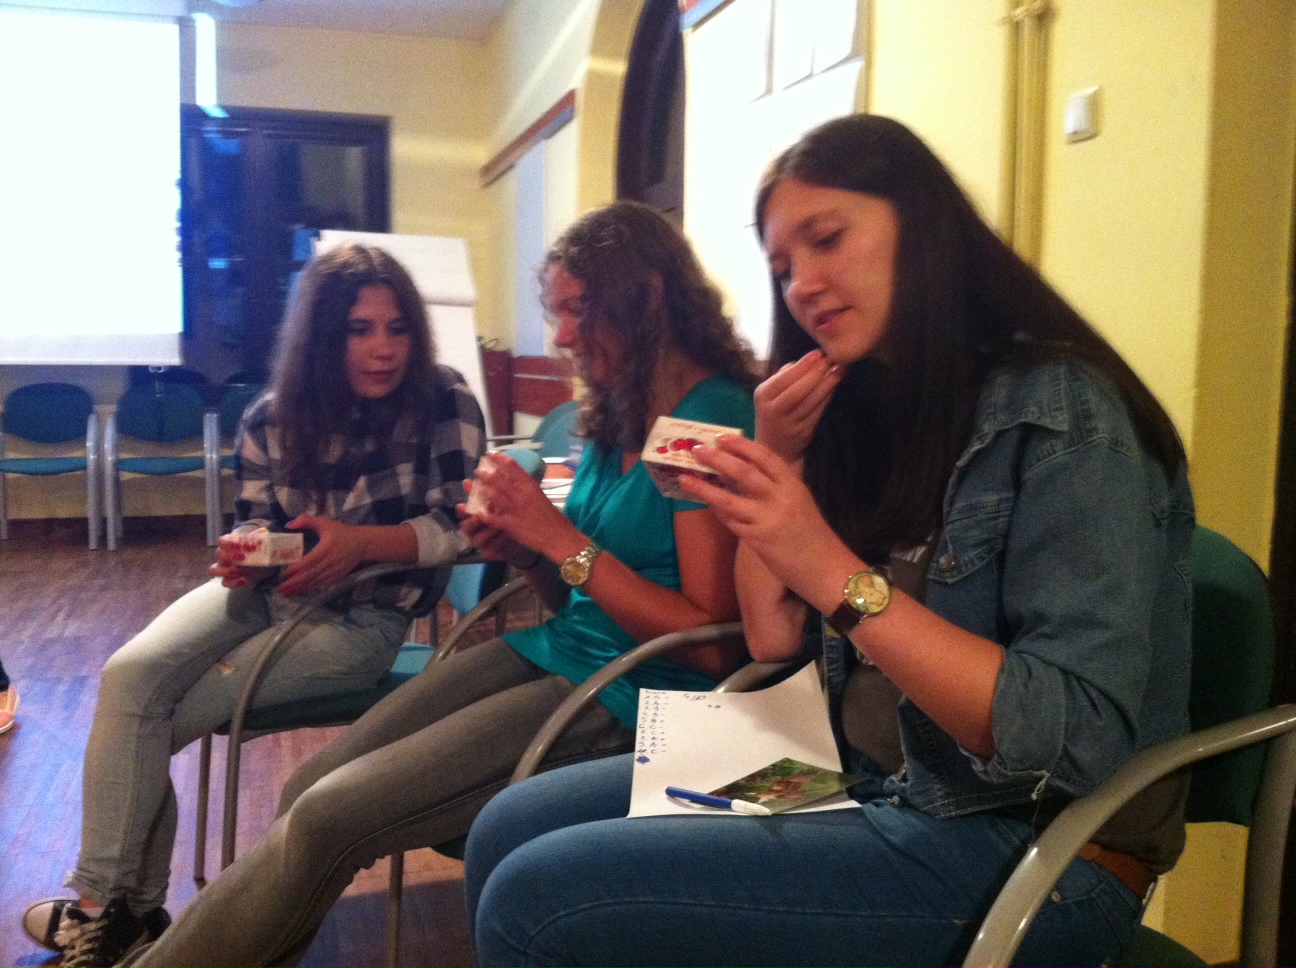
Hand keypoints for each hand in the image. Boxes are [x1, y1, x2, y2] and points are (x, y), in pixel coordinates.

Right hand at [210, 533, 274, 588]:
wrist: (260, 563)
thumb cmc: (255, 549)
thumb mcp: (259, 542)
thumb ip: (260, 536)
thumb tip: (263, 532)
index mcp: (230, 544)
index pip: (222, 541)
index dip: (228, 543)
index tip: (239, 545)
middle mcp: (224, 555)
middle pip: (218, 554)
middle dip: (229, 556)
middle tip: (243, 557)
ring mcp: (224, 568)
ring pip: (213, 570)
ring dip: (225, 571)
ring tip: (239, 571)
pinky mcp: (229, 579)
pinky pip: (224, 583)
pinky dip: (233, 583)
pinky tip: (244, 580)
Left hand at [275, 515, 364, 596]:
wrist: (362, 544)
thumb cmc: (342, 532)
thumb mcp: (325, 522)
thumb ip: (306, 520)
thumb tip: (288, 525)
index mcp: (324, 550)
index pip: (307, 563)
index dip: (295, 570)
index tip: (283, 574)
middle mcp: (328, 563)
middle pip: (308, 576)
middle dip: (293, 584)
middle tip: (279, 589)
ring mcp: (333, 572)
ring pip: (313, 583)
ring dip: (299, 589)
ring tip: (286, 593)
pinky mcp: (336, 577)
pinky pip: (321, 585)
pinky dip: (309, 589)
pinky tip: (300, 592)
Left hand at [463, 452, 578, 559]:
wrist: (558, 536)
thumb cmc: (553, 517)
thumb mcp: (541, 496)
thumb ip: (528, 488)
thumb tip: (519, 481)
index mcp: (530, 485)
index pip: (512, 466)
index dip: (500, 458)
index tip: (492, 454)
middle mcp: (520, 494)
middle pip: (498, 478)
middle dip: (485, 473)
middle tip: (478, 470)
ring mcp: (514, 509)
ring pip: (493, 495)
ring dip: (482, 489)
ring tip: (474, 486)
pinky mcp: (510, 524)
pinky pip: (493, 517)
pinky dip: (484, 514)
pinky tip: (477, 511)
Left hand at [682, 435, 848, 604]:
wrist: (825, 567)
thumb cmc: (812, 534)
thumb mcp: (800, 502)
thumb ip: (777, 488)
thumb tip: (743, 474)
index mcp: (793, 484)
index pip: (764, 457)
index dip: (741, 445)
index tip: (721, 437)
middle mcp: (780, 498)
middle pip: (743, 472)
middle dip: (717, 458)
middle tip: (697, 450)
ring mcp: (768, 519)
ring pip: (728, 499)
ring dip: (704, 488)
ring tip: (685, 479)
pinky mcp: (757, 539)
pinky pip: (731, 521)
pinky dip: (717, 511)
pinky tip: (707, 504)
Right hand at [754, 350, 842, 462]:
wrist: (773, 449)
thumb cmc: (774, 413)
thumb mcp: (770, 394)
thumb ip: (783, 377)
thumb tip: (804, 362)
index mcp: (763, 395)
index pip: (783, 378)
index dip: (802, 366)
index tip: (818, 353)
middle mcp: (772, 410)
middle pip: (796, 391)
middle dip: (816, 373)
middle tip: (832, 359)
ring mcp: (788, 423)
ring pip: (809, 402)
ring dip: (826, 384)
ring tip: (839, 370)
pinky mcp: (802, 433)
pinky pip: (817, 412)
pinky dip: (827, 398)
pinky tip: (835, 387)